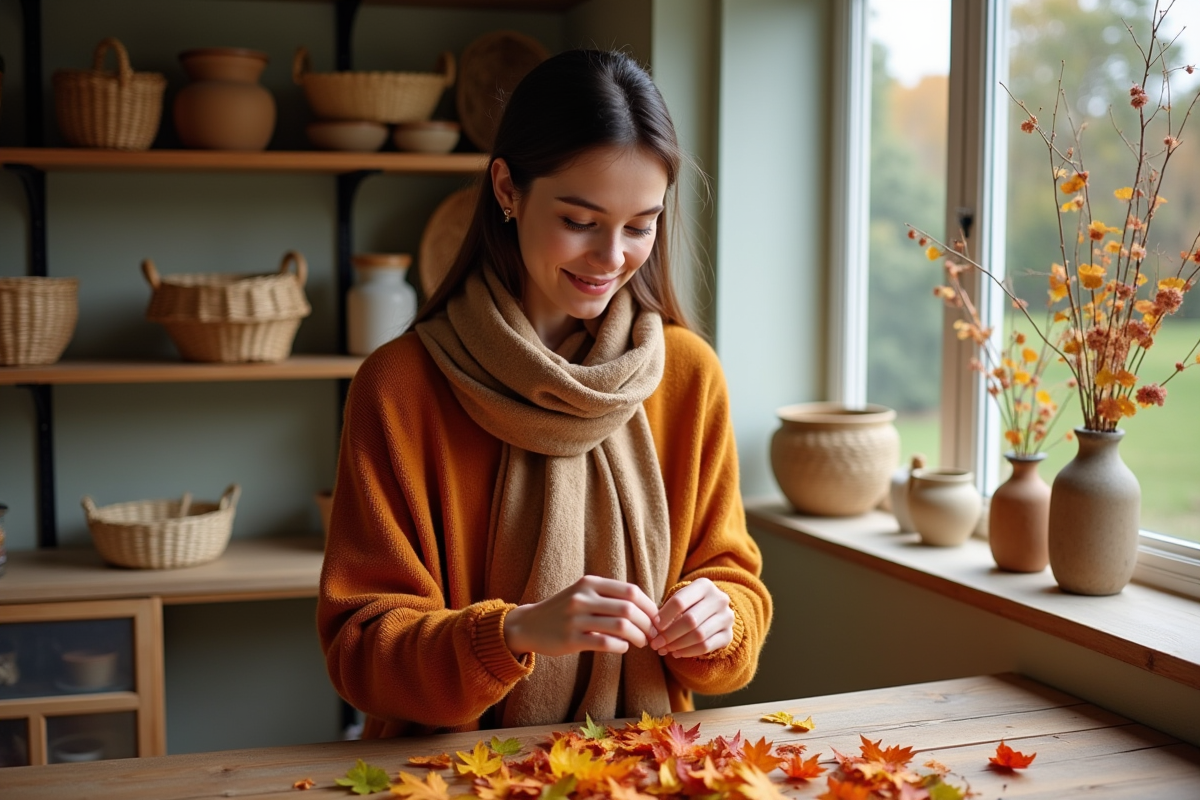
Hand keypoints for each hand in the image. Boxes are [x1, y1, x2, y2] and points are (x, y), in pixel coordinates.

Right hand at [503, 576, 659, 657]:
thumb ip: (609, 596)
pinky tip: (623, 648)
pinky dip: (620, 647)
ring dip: (638, 636)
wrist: (529, 625)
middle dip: (647, 623)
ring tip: (642, 642)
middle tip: (653, 634)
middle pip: (629, 608)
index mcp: (589, 583)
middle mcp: (583, 597)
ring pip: (620, 626)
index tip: (657, 618)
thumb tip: (645, 607)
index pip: (630, 591)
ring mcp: (575, 618)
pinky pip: (605, 643)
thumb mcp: (583, 593)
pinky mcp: (570, 639)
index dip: (649, 605)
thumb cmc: (564, 610)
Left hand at [650, 578, 733, 657]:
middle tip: (656, 643)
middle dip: (669, 634)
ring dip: (678, 645)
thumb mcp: (681, 600)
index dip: (664, 616)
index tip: (654, 627)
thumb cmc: (690, 604)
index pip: (680, 601)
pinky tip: (676, 653)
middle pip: (690, 620)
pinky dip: (688, 652)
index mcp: (704, 585)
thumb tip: (653, 631)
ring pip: (699, 635)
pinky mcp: (728, 635)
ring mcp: (726, 618)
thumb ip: (667, 611)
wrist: (714, 612)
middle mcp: (719, 599)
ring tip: (665, 649)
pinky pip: (706, 646)